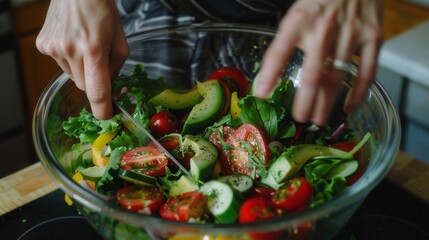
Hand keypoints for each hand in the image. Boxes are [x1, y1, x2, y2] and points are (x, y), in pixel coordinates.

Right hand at [36, 0, 128, 119]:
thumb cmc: (103, 13)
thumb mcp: (121, 42)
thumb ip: (116, 68)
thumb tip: (109, 87)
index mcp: (94, 49)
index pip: (97, 90)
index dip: (102, 109)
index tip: (106, 116)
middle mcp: (71, 50)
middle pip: (83, 86)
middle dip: (93, 81)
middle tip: (98, 63)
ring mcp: (54, 48)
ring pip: (71, 76)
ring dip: (80, 68)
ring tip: (84, 45)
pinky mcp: (44, 45)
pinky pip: (60, 64)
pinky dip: (68, 59)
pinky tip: (72, 41)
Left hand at [253, 0, 381, 124]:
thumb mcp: (297, 14)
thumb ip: (286, 42)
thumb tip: (270, 76)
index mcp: (299, 21)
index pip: (279, 52)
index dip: (269, 76)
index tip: (261, 95)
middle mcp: (323, 30)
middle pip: (312, 76)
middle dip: (304, 103)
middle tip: (298, 119)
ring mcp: (351, 35)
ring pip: (336, 79)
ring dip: (326, 104)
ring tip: (317, 119)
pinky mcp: (373, 38)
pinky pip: (366, 73)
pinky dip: (357, 94)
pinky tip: (348, 107)